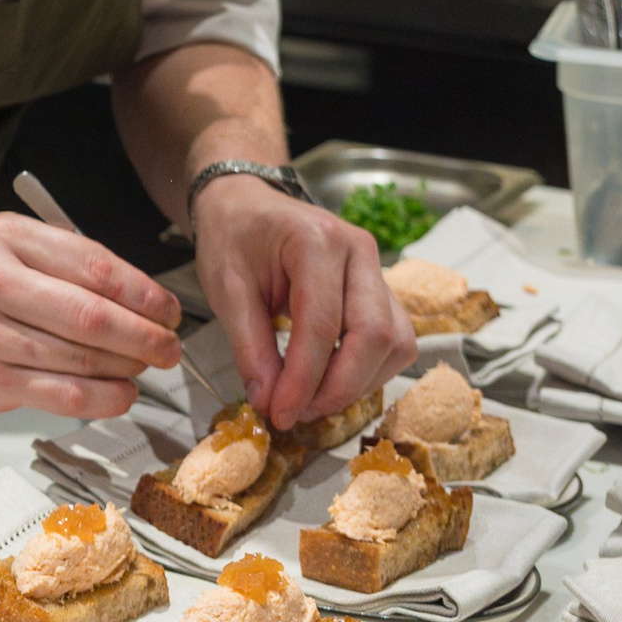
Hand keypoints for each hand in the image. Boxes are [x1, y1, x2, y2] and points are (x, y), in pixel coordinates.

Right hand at [0, 212, 182, 419]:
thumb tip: (142, 296)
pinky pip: (64, 395)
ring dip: (128, 367)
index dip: (144, 292)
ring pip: (82, 359)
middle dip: (145, 335)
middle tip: (169, 344)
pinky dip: (105, 398)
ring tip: (147, 365)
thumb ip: (68, 261)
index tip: (168, 308)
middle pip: (92, 316)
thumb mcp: (9, 246)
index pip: (94, 267)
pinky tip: (123, 393)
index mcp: (6, 239)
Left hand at [192, 173, 412, 429]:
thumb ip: (250, 347)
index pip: (323, 325)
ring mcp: (377, 270)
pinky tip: (330, 381)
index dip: (304, 381)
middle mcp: (360, 251)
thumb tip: (269, 403)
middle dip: (338, 388)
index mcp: (317, 241)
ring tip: (310, 400)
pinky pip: (395, 341)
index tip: (280, 415)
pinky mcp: (382, 290)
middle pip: (375, 335)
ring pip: (395, 343)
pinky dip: (369, 371)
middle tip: (297, 413)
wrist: (247, 207)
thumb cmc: (234, 239)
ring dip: (358, 383)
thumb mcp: (226, 289)